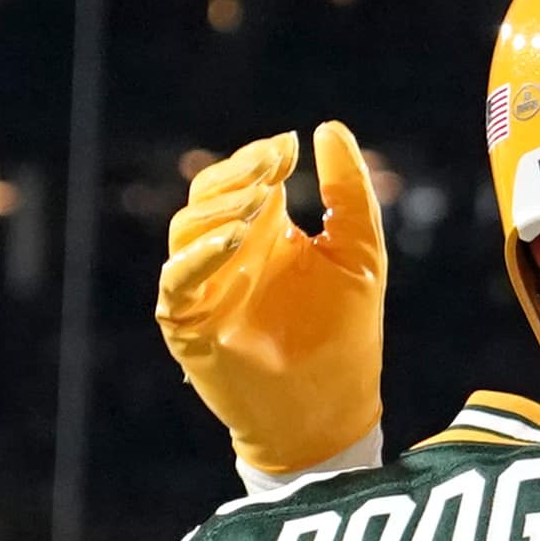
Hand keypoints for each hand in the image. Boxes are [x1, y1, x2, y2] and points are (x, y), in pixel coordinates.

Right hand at [156, 120, 385, 473]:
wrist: (333, 412)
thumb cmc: (347, 337)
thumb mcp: (361, 255)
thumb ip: (349, 194)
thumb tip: (328, 128)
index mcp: (264, 235)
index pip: (244, 178)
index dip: (261, 159)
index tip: (290, 145)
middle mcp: (228, 254)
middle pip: (210, 195)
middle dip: (239, 175)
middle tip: (274, 166)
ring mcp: (204, 286)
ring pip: (188, 228)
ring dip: (223, 208)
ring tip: (263, 201)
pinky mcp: (188, 321)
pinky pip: (178, 278)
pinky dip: (200, 255)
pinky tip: (234, 239)